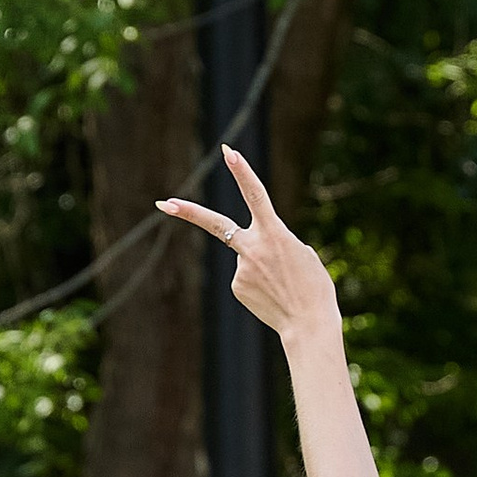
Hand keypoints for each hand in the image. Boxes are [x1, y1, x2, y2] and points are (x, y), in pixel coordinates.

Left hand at [157, 144, 337, 339]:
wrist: (308, 324)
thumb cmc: (314, 287)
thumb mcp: (303, 254)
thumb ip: (277, 241)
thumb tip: (254, 249)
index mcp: (275, 233)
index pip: (256, 195)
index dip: (242, 172)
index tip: (228, 152)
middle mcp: (253, 248)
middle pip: (215, 224)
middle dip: (188, 213)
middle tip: (162, 203)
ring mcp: (241, 269)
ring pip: (246, 257)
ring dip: (263, 268)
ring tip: (281, 286)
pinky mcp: (236, 287)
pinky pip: (245, 277)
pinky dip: (258, 284)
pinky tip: (271, 296)